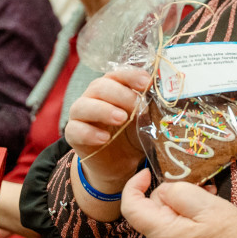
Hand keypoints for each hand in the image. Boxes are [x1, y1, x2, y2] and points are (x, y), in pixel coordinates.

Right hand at [64, 67, 149, 191]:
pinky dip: (89, 133)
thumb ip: (149, 107)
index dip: (131, 76)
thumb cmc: (132, 134)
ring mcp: (80, 115)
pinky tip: (104, 138)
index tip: (146, 83)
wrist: (119, 163)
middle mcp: (93, 97)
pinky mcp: (73, 134)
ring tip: (121, 119)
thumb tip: (163, 98)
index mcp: (112, 87)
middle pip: (99, 86)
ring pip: (82, 105)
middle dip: (119, 94)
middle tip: (136, 106)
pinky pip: (75, 129)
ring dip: (103, 110)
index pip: (117, 74)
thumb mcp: (144, 119)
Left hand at [121, 169, 236, 237]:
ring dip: (184, 201)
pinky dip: (189, 212)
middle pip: (151, 207)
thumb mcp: (205, 204)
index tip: (147, 172)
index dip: (133, 185)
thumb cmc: (231, 236)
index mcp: (161, 233)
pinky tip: (210, 208)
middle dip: (171, 191)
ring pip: (166, 214)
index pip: (130, 207)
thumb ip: (178, 192)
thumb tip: (164, 190)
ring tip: (210, 195)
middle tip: (200, 185)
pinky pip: (177, 224)